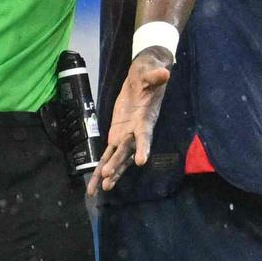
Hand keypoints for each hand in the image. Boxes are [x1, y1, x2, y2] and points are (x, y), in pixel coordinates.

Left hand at [93, 50, 172, 190]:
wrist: (145, 79)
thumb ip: (156, 76)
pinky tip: (96, 183)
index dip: (143, 147)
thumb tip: (165, 72)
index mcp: (145, 119)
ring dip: (110, 173)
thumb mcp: (150, 74)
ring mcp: (126, 136)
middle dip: (118, 164)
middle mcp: (136, 132)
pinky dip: (102, 168)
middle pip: (127, 151)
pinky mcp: (117, 136)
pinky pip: (108, 154)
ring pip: (117, 158)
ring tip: (101, 188)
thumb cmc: (148, 76)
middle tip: (108, 177)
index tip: (141, 161)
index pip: (145, 135)